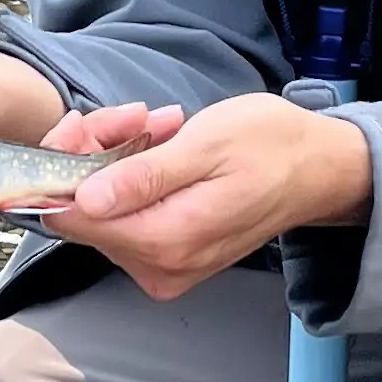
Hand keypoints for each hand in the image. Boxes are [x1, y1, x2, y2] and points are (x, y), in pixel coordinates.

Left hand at [52, 90, 371, 305]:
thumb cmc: (272, 147)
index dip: (64, 167)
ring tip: (156, 125)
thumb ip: (144, 177)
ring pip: (102, 210)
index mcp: (167, 241)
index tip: (84, 125)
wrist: (318, 169)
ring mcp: (164, 267)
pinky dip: (131, 175)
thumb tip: (86, 200)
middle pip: (84, 213)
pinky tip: (159, 146)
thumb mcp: (207, 145)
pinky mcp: (168, 257)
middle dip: (93, 154)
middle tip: (132, 115)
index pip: (72, 217)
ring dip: (115, 158)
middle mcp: (159, 267)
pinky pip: (126, 215)